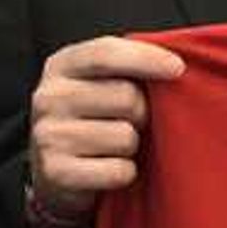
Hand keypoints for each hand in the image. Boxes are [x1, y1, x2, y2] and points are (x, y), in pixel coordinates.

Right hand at [25, 35, 182, 227]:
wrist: (55, 172)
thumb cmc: (91, 119)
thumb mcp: (99, 82)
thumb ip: (127, 66)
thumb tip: (175, 64)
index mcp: (61, 66)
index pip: (106, 53)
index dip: (146, 58)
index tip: (178, 68)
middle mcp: (49, 97)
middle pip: (125, 97)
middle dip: (141, 113)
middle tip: (131, 122)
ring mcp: (49, 135)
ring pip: (124, 137)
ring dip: (132, 147)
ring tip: (115, 148)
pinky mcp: (56, 173)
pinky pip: (118, 171)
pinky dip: (124, 174)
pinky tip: (108, 169)